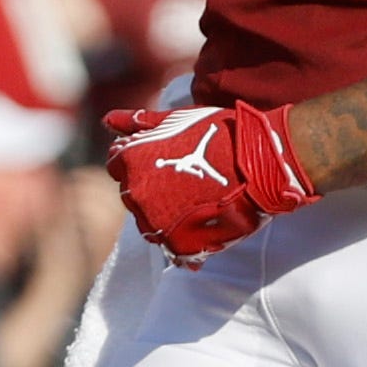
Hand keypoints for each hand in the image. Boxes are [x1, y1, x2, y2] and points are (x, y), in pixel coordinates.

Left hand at [108, 96, 314, 262]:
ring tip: (197, 202)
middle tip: (186, 182)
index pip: (118, 165)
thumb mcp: (176, 120)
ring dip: (165, 216)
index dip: (142, 162)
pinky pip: (169, 247)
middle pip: (132, 196)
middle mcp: (135, 194)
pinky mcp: (177, 243)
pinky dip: (182, 239)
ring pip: (148, 223)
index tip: (167, 161)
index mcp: (130, 161)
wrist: (259, 164)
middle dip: (152, 190)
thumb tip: (108, 119)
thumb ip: (138, 122)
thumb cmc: (219, 136)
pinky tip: (202, 225)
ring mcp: (155, 222)